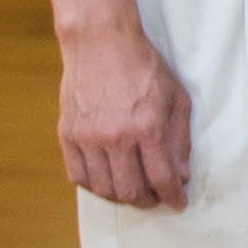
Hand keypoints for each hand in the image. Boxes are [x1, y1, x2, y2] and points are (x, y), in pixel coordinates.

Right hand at [56, 23, 191, 207]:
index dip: (173, 197)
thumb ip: (180, 140)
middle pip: (131, 191)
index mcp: (147, 128)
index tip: (179, 203)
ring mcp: (87, 137)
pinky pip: (77, 175)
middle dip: (149, 201)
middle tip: (156, 197)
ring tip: (134, 191)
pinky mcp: (67, 134)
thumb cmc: (145, 69)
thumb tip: (181, 176)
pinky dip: (94, 185)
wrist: (101, 44)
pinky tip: (107, 180)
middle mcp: (115, 137)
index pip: (161, 178)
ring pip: (103, 188)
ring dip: (121, 197)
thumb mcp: (177, 99)